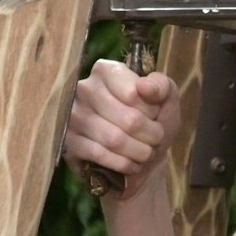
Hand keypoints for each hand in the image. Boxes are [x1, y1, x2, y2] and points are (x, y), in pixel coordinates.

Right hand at [64, 59, 181, 200]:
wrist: (142, 155)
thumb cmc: (154, 120)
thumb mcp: (166, 98)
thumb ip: (161, 86)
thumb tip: (144, 86)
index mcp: (106, 71)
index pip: (134, 93)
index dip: (151, 110)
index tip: (156, 115)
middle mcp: (84, 89)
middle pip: (128, 119)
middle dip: (150, 134)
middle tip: (156, 139)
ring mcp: (73, 116)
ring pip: (114, 139)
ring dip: (139, 151)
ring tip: (147, 153)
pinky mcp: (68, 142)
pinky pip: (100, 155)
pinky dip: (123, 163)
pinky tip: (133, 164)